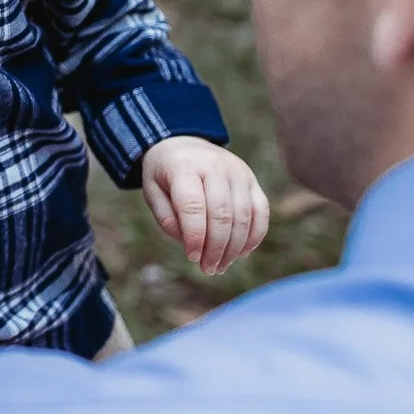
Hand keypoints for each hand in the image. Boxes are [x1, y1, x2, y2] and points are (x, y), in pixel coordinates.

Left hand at [141, 136, 269, 275]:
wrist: (184, 144)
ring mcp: (237, 171)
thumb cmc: (165, 174)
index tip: (192, 257)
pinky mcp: (252, 180)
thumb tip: (192, 244)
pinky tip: (241, 253)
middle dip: (216, 248)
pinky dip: (254, 236)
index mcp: (184, 166)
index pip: (193, 206)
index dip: (195, 237)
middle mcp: (215, 166)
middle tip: (208, 269)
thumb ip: (167, 219)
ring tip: (221, 266)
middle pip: (222, 214)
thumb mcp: (152, 191)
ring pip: (243, 216)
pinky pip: (261, 211)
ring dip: (234, 247)